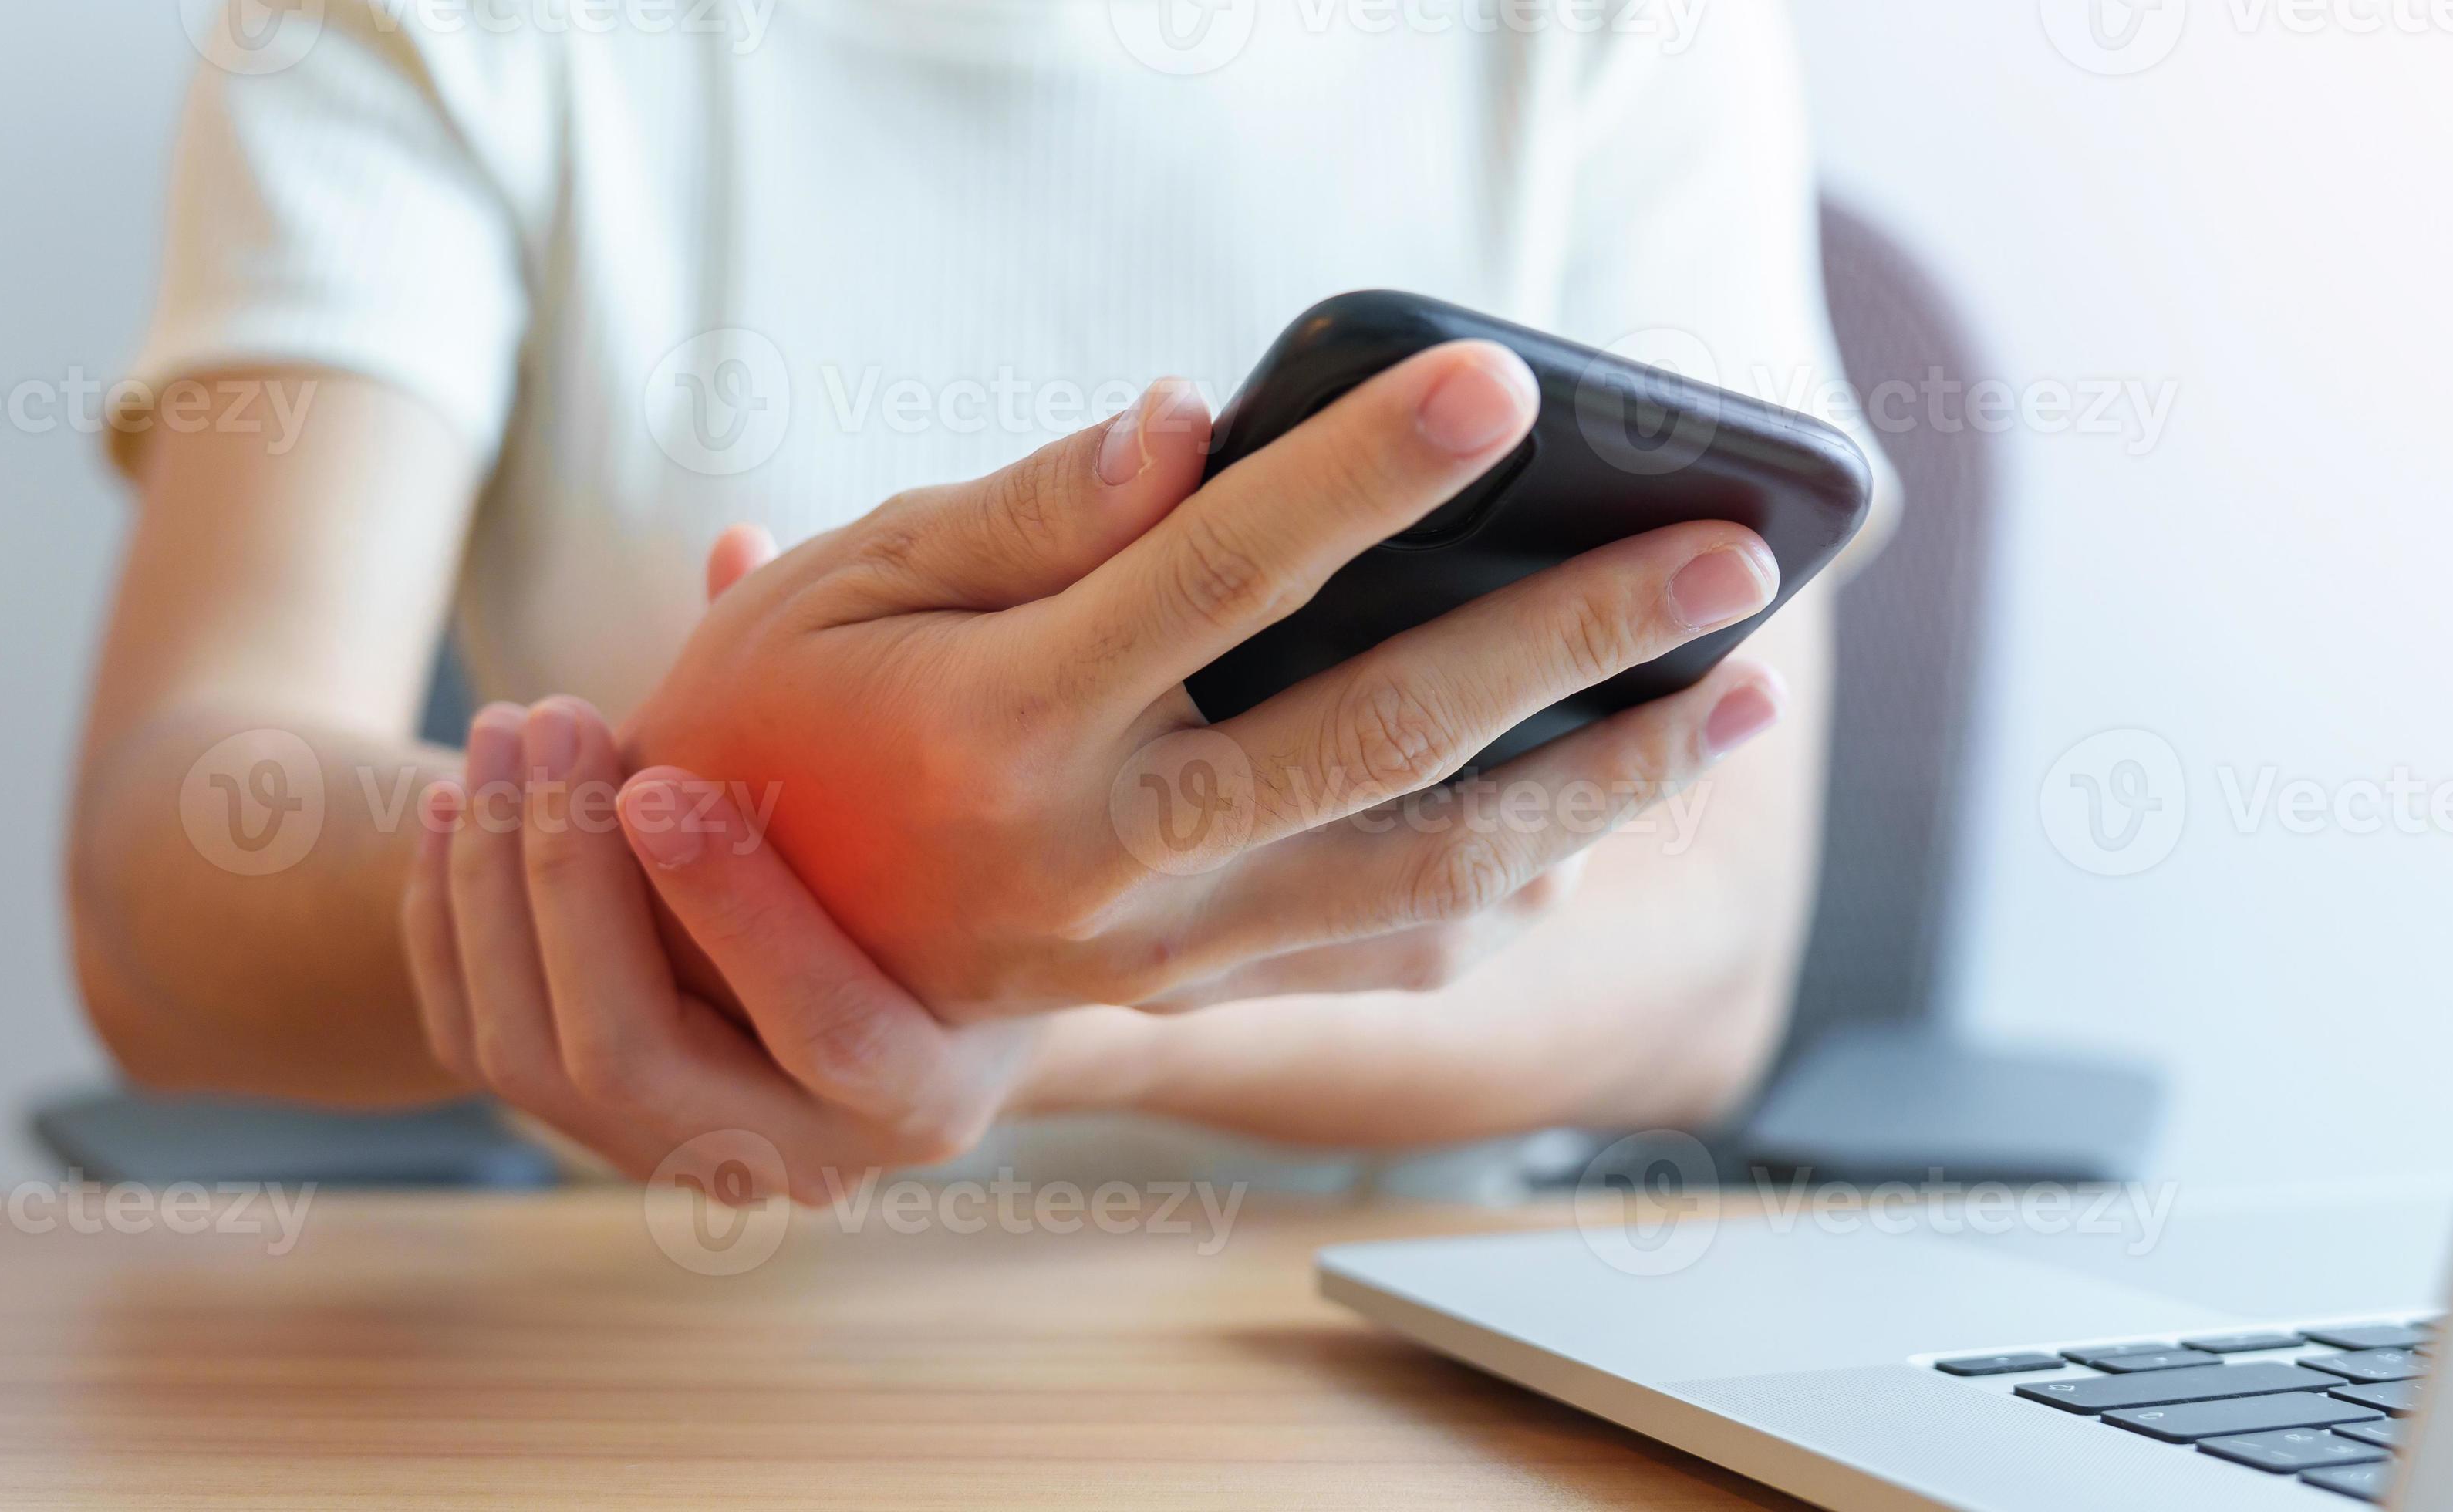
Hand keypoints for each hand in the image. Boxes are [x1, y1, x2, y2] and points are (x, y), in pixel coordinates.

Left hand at [402, 693, 1035, 1198]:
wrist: (908, 997)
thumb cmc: (943, 870)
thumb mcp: (933, 808)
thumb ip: (845, 689)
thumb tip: (735, 542)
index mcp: (921, 1099)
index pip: (826, 1024)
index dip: (734, 907)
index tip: (657, 776)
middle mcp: (799, 1164)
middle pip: (634, 1052)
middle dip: (570, 882)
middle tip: (554, 718)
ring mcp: (680, 1163)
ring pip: (535, 1056)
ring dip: (497, 887)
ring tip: (500, 731)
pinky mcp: (590, 1133)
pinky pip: (478, 1049)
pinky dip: (447, 928)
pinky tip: (451, 809)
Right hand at [622, 340, 1788, 1018]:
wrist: (710, 957)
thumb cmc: (775, 725)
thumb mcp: (844, 587)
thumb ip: (1028, 508)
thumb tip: (1198, 420)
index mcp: (1002, 728)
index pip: (1220, 575)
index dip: (1364, 473)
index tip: (1496, 384)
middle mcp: (1101, 858)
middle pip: (1379, 738)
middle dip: (1570, 641)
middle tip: (1726, 552)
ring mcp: (1160, 952)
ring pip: (1425, 872)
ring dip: (1602, 786)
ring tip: (1742, 694)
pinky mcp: (1192, 999)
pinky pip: (1384, 960)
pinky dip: (1511, 894)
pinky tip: (1604, 826)